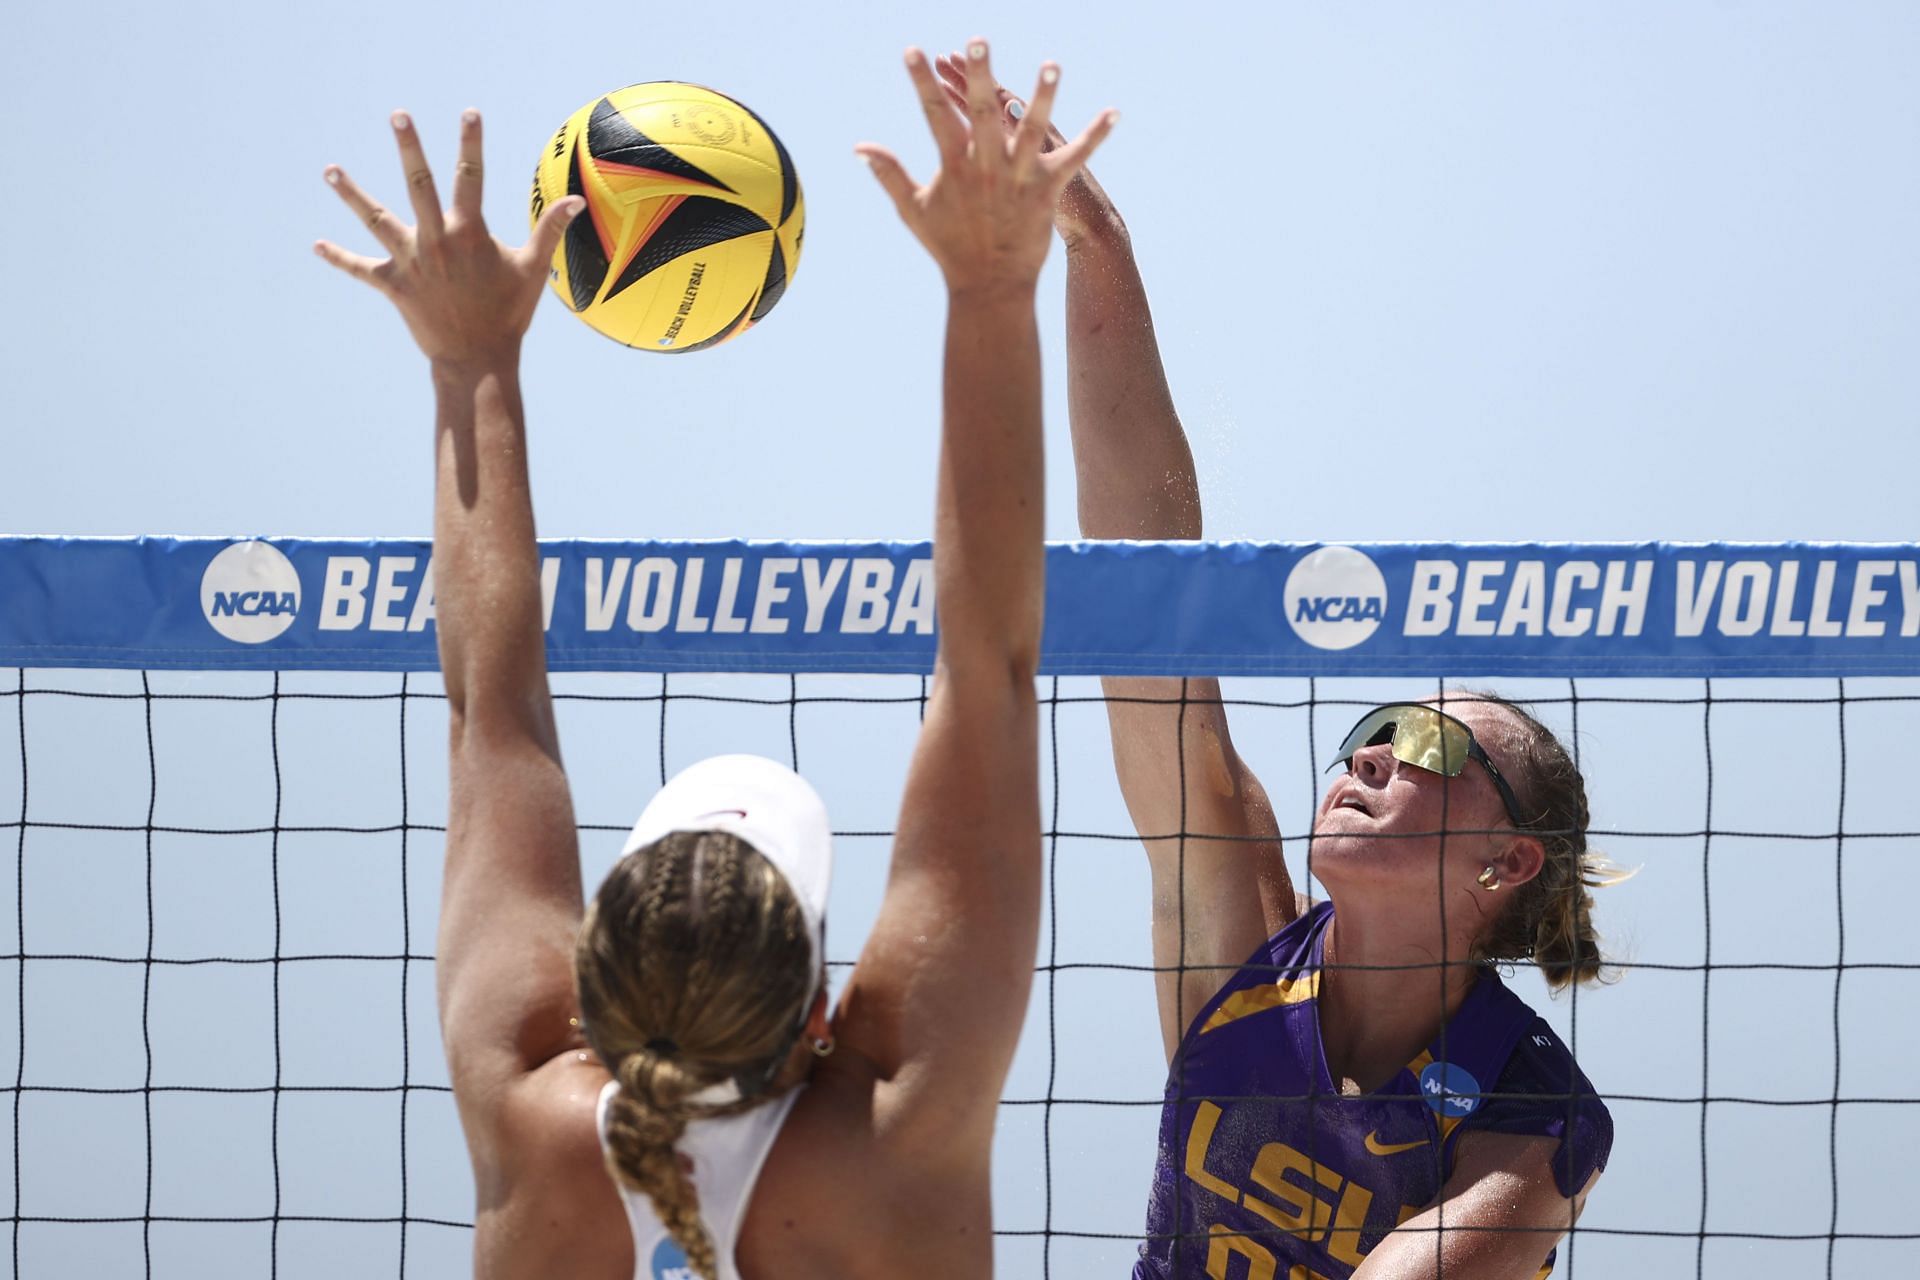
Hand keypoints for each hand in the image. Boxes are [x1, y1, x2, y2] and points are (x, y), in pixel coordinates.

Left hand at [315, 110, 583, 367]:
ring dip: (352, 194)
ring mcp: (411, 262)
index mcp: (469, 234)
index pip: (472, 178)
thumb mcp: (533, 270)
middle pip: (419, 184)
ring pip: (376, 220)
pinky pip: (361, 269)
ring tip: (330, 169)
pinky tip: (317, 245)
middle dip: (409, 148)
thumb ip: (550, 231)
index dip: (472, 143)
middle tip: (398, 115)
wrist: (477, 360)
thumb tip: (576, 201)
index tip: (469, 113)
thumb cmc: (509, 314)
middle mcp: (436, 241)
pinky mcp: (394, 286)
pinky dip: (339, 258)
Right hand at [856, 41, 1117, 294]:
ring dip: (1042, 98)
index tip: (912, 51)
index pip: (933, 116)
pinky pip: (1075, 158)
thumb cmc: (949, 246)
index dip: (922, 83)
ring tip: (1052, 66)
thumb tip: (859, 147)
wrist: (989, 286)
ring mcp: (1019, 178)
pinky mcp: (1047, 191)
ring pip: (1030, 131)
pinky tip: (1114, 113)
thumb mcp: (913, 209)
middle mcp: (987, 168)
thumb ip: (888, 174)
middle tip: (978, 42)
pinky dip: (1095, 137)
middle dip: (979, 77)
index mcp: (954, 167)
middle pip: (981, 114)